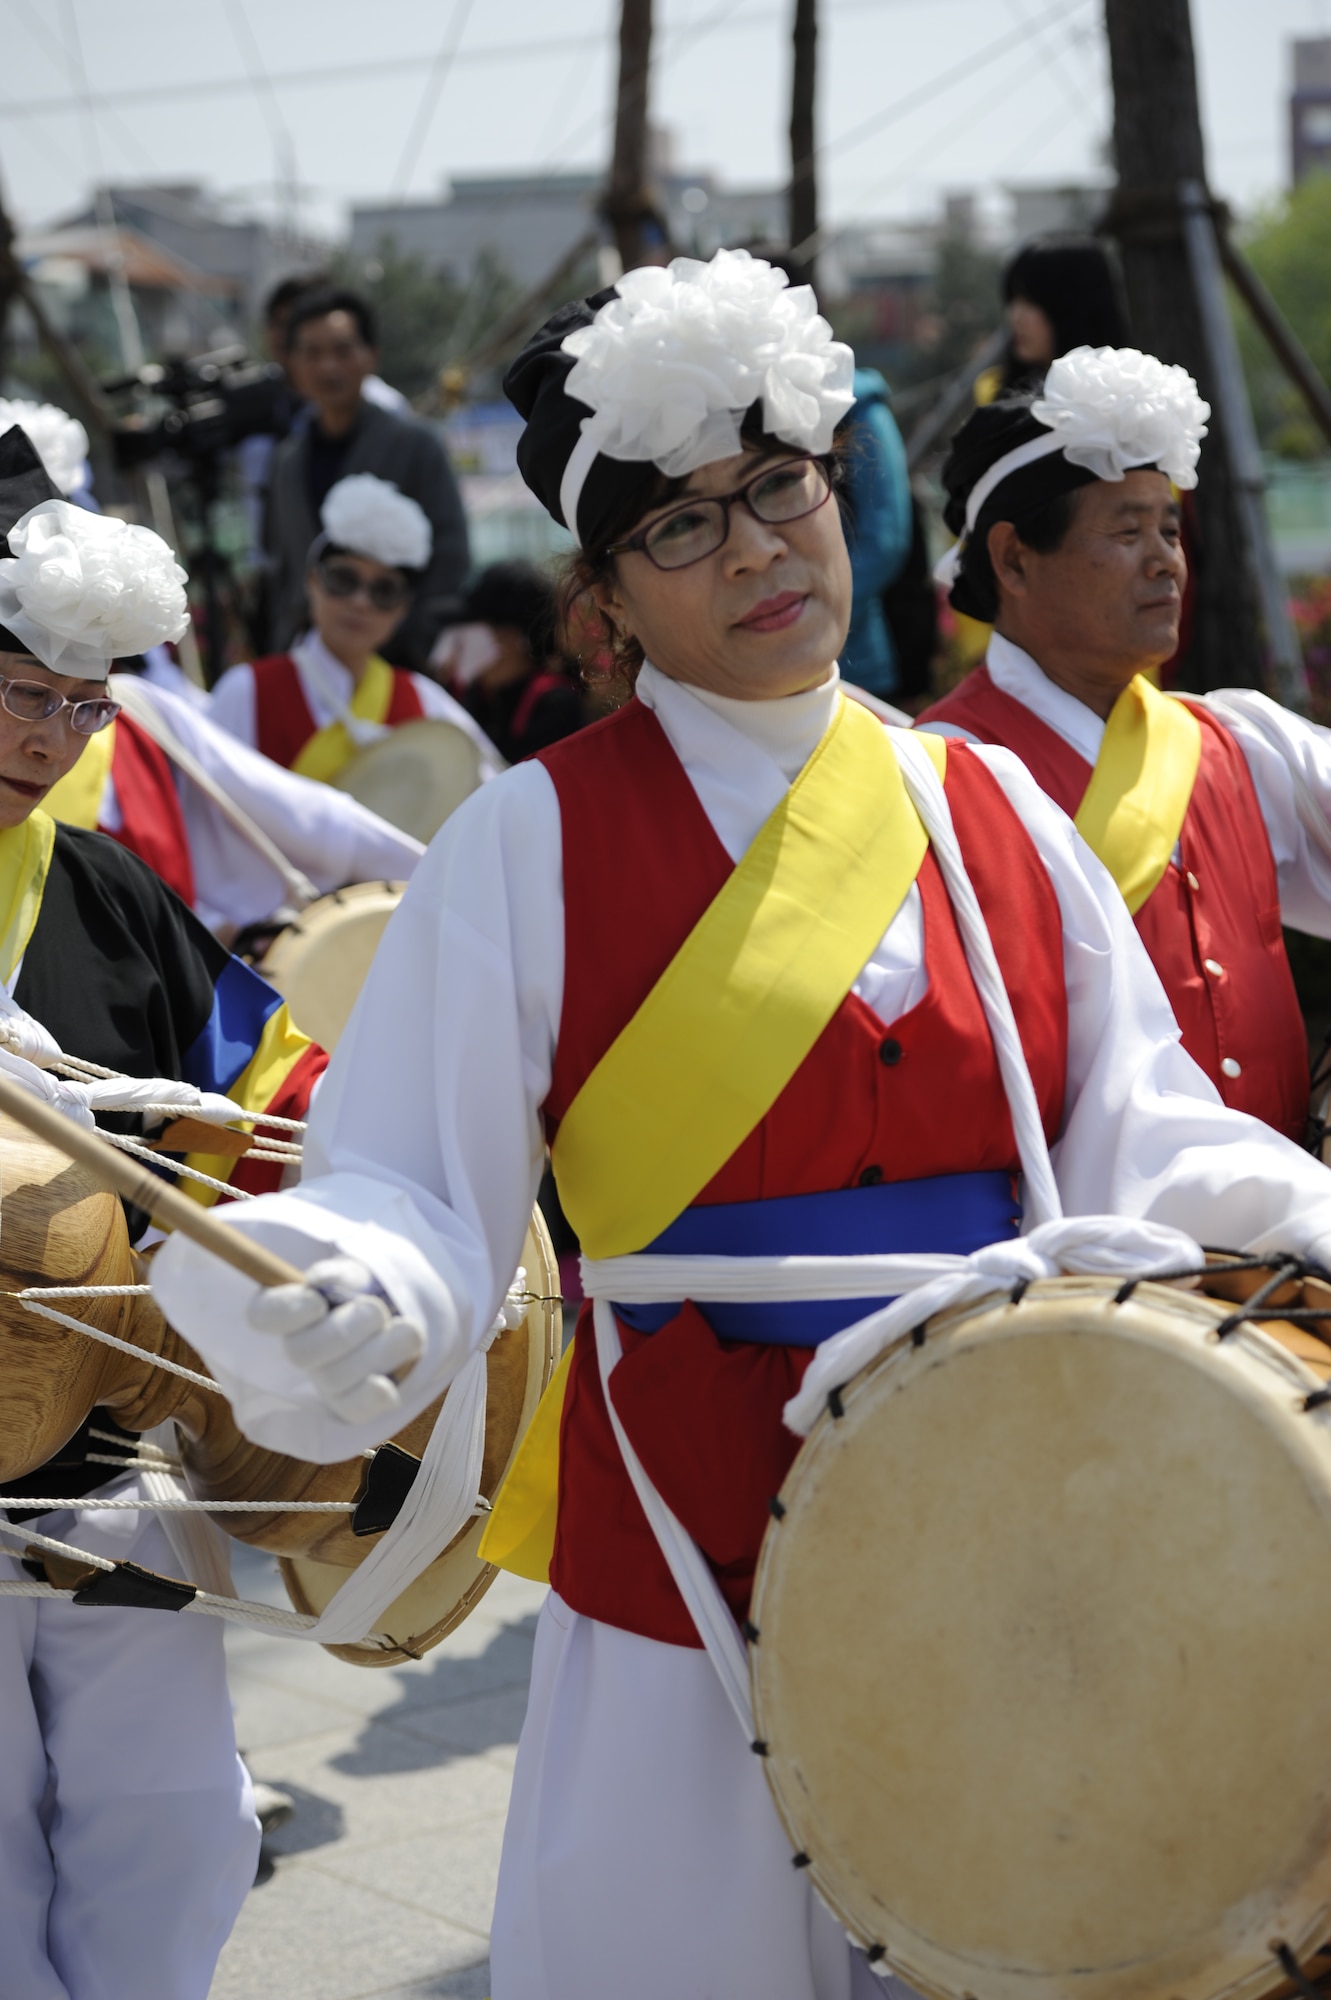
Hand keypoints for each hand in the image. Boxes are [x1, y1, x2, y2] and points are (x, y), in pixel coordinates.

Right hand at [246, 1256, 425, 1425]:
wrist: (403, 1313)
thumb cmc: (369, 1288)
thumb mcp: (356, 1271)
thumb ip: (339, 1275)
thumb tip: (320, 1282)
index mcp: (291, 1308)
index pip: (264, 1313)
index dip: (284, 1312)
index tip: (317, 1302)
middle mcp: (301, 1347)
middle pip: (300, 1352)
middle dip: (343, 1332)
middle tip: (376, 1310)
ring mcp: (325, 1378)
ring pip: (333, 1378)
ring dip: (375, 1354)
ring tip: (408, 1330)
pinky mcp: (351, 1402)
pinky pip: (352, 1409)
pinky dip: (369, 1399)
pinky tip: (386, 1388)